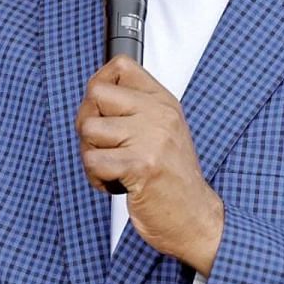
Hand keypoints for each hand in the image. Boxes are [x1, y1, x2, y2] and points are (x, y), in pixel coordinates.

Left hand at [76, 57, 224, 272]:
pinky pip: (92, 161)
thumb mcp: (161, 132)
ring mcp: (151, 138)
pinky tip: (116, 183)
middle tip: (105, 146)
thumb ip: (133, 109)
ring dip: (91, 154)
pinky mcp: (140, 165)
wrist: (195, 218)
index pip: (121, 65)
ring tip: (114, 167)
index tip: (102, 109)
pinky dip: (96, 178)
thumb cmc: (171, 179)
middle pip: (95, 94)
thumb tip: (93, 92)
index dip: (99, 83)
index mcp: (163, 102)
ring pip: (88, 128)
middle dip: (88, 122)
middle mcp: (159, 114)